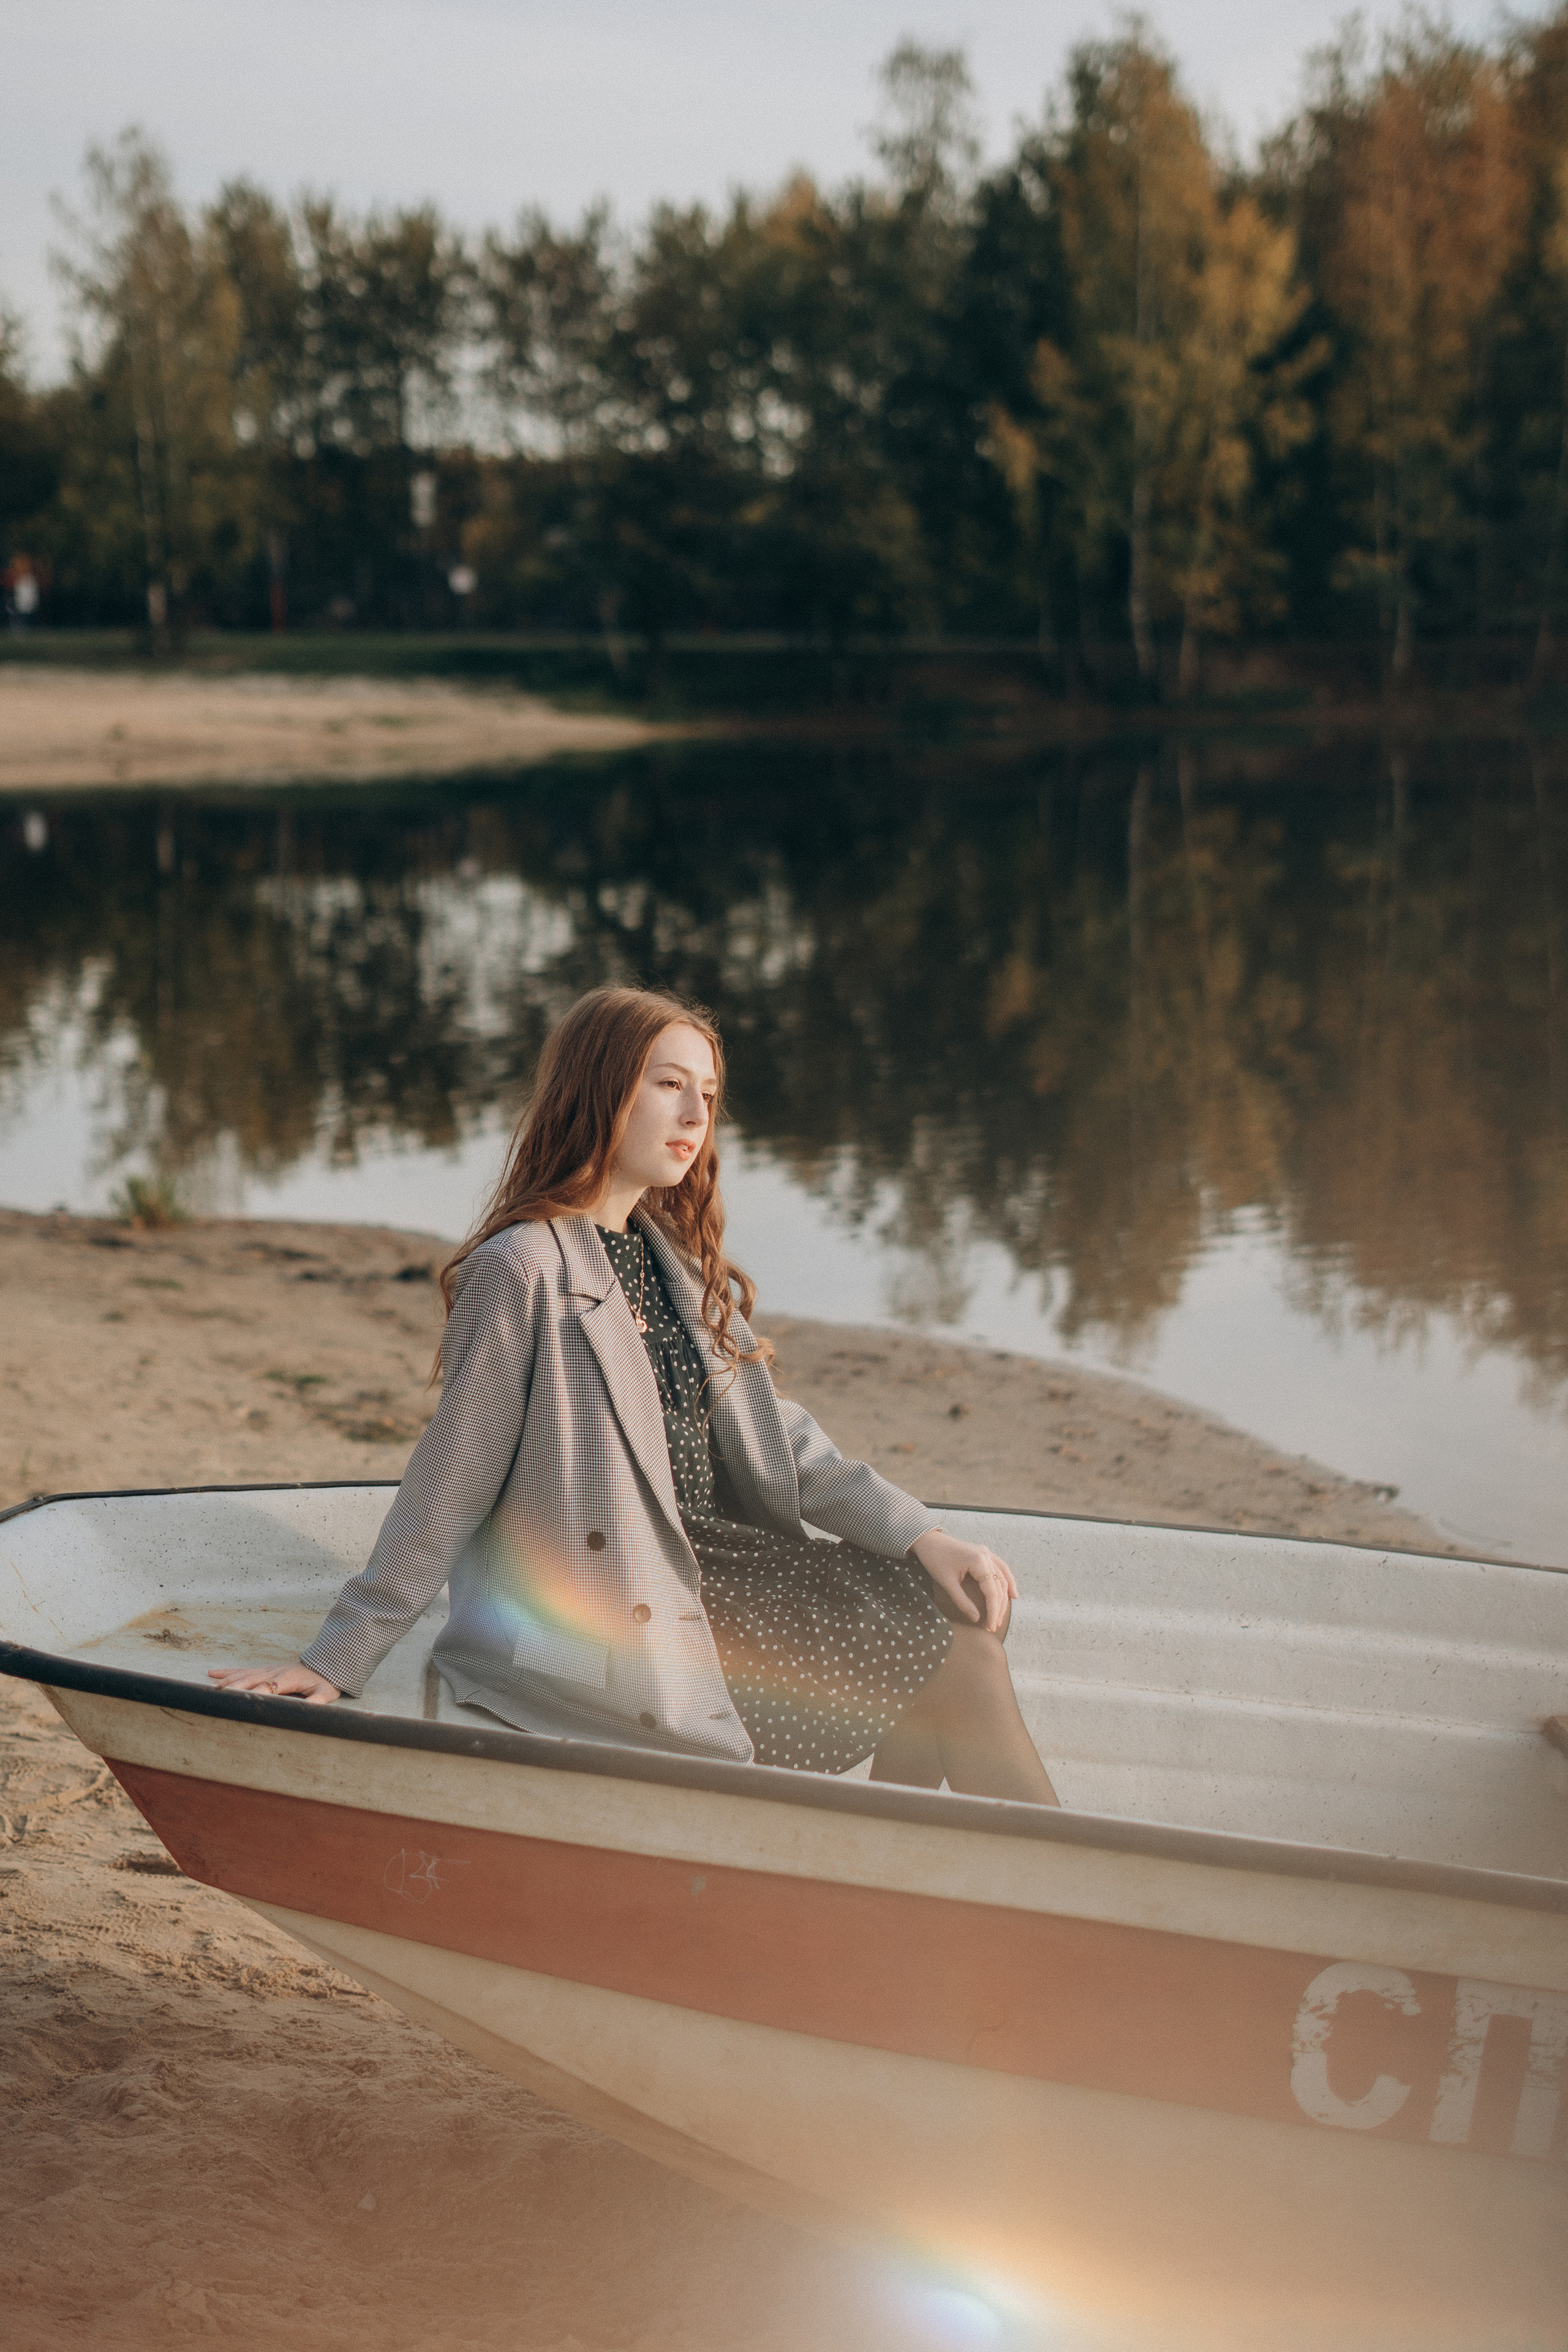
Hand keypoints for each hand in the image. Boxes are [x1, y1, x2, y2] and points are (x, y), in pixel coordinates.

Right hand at [208, 1664, 340, 1704]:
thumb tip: (308, 1712)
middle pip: (250, 1679)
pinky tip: (213, 1673)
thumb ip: (317, 1702)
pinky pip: (244, 1670)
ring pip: (243, 1674)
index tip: (242, 1702)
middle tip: (217, 1697)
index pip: (268, 1687)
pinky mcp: (266, 1669)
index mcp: (288, 1678)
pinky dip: (228, 1672)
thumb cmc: (326, 1680)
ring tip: (211, 1689)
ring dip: (227, 1681)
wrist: (327, 1663)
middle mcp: (275, 1671)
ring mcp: (269, 1669)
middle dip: (234, 1688)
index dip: (256, 1694)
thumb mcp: (325, 1693)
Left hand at [909, 1528, 1018, 1632]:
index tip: (990, 1627)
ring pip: (1003, 1578)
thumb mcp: (947, 1583)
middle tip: (993, 1626)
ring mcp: (987, 1553)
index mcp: (978, 1561)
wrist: (928, 1541)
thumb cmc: (935, 1560)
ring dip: (1003, 1598)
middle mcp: (986, 1555)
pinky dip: (1007, 1582)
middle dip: (998, 1608)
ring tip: (1000, 1617)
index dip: (993, 1611)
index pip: (992, 1592)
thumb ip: (962, 1601)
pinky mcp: (984, 1554)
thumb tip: (976, 1618)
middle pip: (1000, 1586)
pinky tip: (1012, 1594)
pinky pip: (1001, 1569)